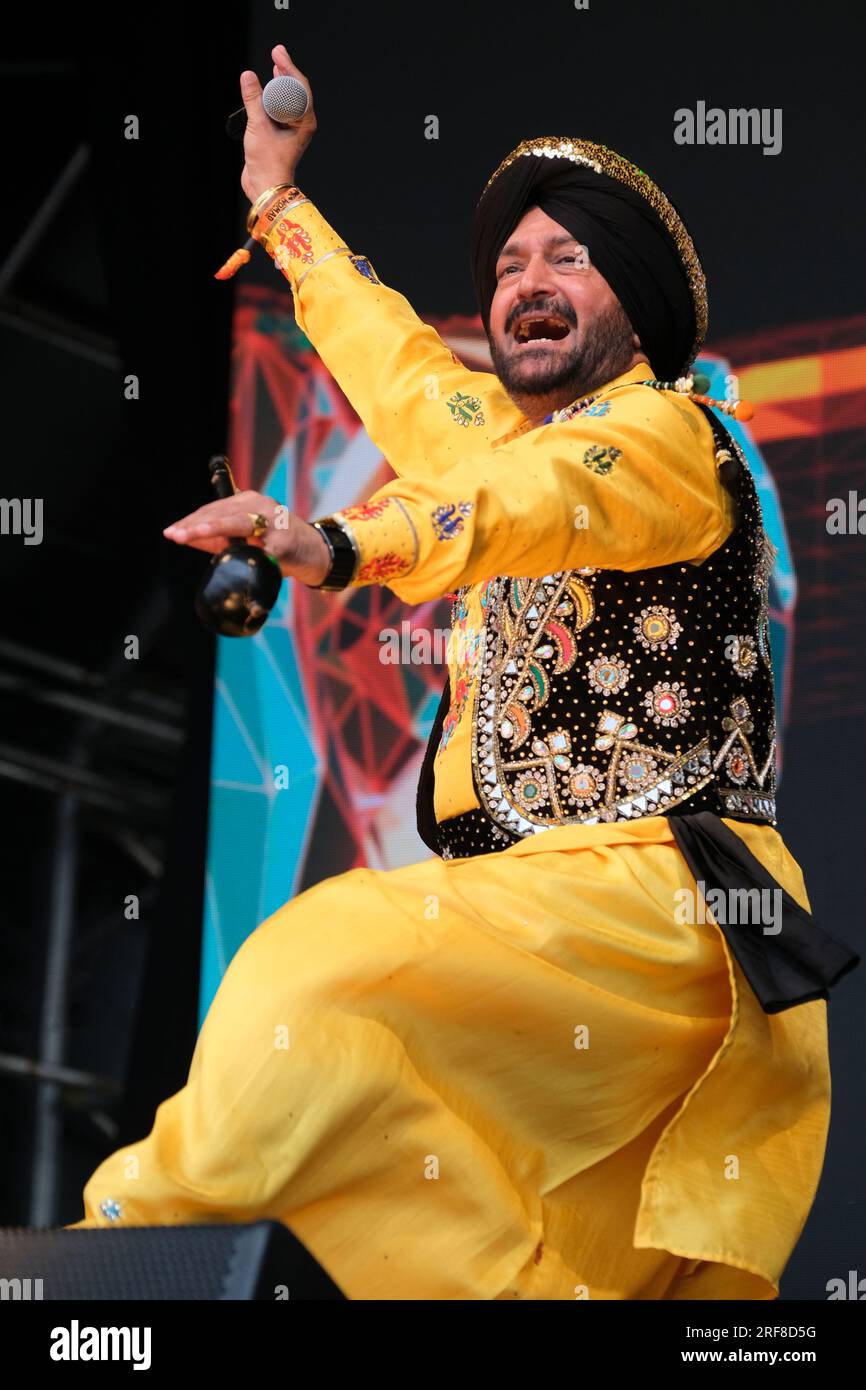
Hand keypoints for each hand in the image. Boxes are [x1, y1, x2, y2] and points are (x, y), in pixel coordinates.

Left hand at [163, 491, 330, 586]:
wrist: (315, 553)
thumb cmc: (276, 546)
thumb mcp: (243, 539)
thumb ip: (215, 539)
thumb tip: (183, 537)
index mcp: (247, 502)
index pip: (212, 509)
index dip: (190, 521)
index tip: (170, 532)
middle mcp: (259, 505)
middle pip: (223, 514)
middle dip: (197, 525)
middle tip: (176, 535)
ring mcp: (274, 521)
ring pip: (240, 523)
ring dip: (217, 528)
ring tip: (196, 533)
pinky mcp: (285, 541)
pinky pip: (264, 549)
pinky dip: (251, 555)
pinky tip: (238, 559)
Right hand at [240, 44, 316, 204]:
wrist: (266, 188)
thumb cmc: (268, 163)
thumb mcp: (259, 126)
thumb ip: (253, 100)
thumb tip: (248, 76)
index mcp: (304, 122)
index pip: (300, 87)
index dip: (289, 67)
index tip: (278, 54)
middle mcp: (301, 124)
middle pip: (296, 91)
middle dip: (286, 71)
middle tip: (277, 53)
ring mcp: (291, 130)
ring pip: (288, 100)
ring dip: (280, 83)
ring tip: (274, 66)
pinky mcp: (280, 135)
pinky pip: (278, 111)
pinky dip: (272, 98)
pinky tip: (264, 91)